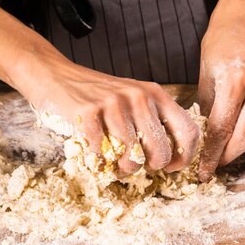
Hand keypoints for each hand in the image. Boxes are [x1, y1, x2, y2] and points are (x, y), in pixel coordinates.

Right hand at [13, 43, 199, 175]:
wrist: (56, 75)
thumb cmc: (97, 94)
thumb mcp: (132, 98)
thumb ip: (152, 120)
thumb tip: (171, 158)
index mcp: (155, 93)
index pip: (188, 131)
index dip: (183, 157)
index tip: (171, 167)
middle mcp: (138, 96)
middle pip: (160, 151)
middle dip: (149, 167)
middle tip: (135, 164)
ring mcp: (113, 104)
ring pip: (131, 156)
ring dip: (122, 169)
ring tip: (113, 161)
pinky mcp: (88, 113)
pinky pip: (101, 154)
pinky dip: (98, 162)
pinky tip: (94, 154)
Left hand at [197, 0, 244, 181]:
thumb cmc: (219, 45)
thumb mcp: (205, 74)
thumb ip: (205, 108)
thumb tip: (201, 140)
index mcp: (234, 79)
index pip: (222, 127)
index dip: (211, 153)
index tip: (202, 170)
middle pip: (244, 136)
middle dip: (226, 157)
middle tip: (212, 167)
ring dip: (237, 147)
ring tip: (219, 155)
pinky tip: (234, 136)